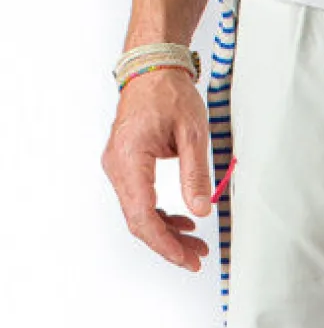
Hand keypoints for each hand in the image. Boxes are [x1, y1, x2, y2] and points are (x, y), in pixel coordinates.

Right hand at [101, 67, 212, 271]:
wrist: (153, 68)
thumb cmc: (168, 92)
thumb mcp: (192, 133)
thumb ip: (195, 174)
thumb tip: (201, 209)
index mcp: (129, 158)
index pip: (142, 215)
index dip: (164, 243)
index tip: (186, 259)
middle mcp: (117, 165)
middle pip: (138, 221)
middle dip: (168, 244)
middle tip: (197, 258)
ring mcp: (119, 167)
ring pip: (139, 213)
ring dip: (166, 232)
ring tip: (196, 243)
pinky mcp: (127, 166)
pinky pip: (140, 200)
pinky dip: (161, 215)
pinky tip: (183, 222)